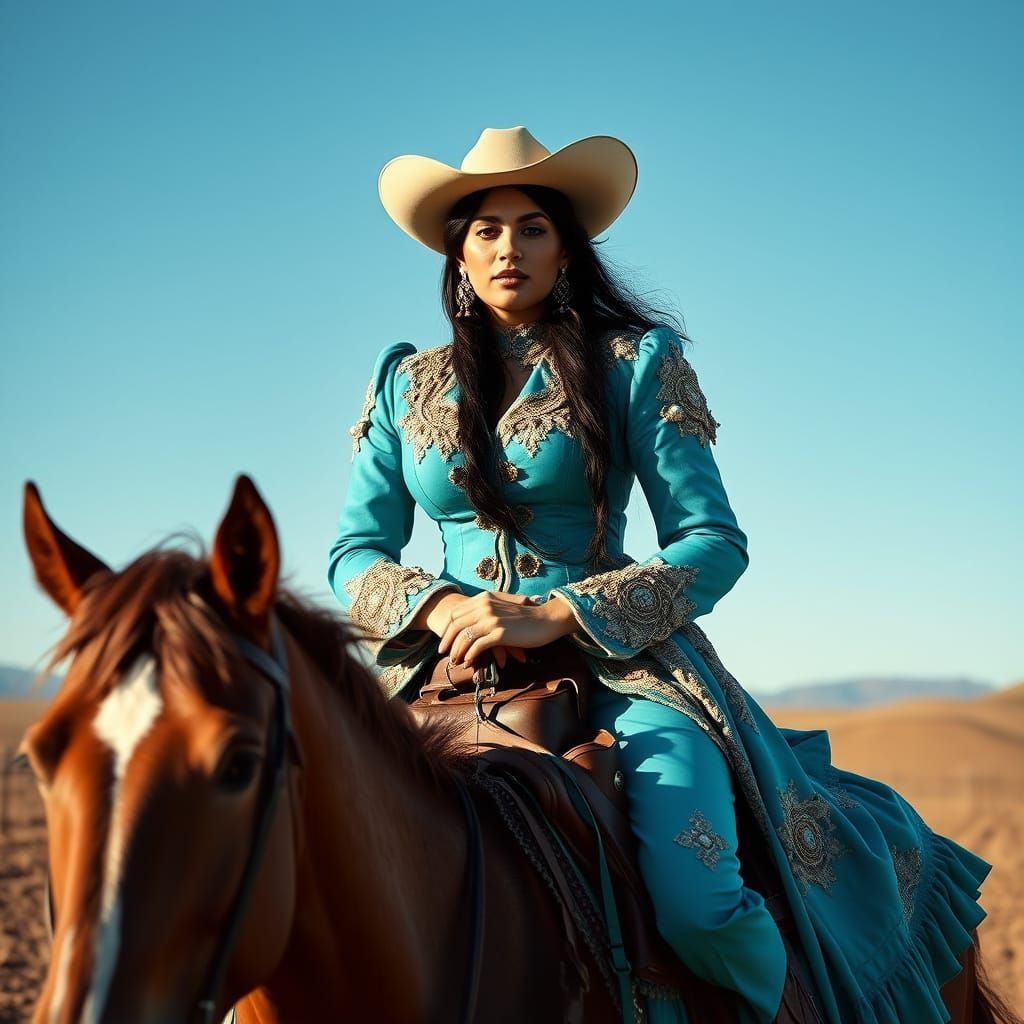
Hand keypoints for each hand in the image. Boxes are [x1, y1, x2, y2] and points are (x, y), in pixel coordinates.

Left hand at [436, 590, 577, 668]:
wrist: (546, 619)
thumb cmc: (525, 616)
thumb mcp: (502, 607)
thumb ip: (487, 610)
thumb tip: (471, 625)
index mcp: (484, 598)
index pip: (456, 613)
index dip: (448, 628)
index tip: (445, 641)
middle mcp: (485, 606)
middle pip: (456, 625)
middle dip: (448, 641)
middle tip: (444, 653)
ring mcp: (492, 619)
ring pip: (464, 637)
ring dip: (457, 651)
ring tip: (456, 661)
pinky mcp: (499, 633)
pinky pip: (477, 646)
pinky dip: (470, 655)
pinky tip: (469, 662)